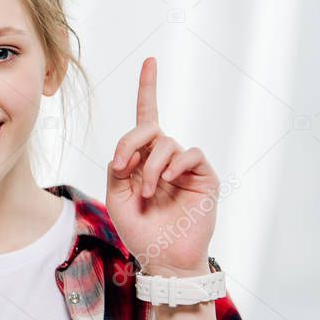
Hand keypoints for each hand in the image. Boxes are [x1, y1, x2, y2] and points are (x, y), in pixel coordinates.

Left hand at [105, 57, 219, 277]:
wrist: (163, 258)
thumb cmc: (139, 229)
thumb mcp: (116, 195)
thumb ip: (119, 166)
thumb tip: (130, 149)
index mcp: (143, 158)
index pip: (145, 118)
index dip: (148, 89)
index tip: (151, 61)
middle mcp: (164, 157)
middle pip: (149, 127)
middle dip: (131, 142)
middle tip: (123, 167)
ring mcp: (184, 166)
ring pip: (166, 143)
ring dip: (151, 166)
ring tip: (149, 192)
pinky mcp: (204, 176)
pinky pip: (190, 154)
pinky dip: (174, 164)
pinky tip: (166, 182)